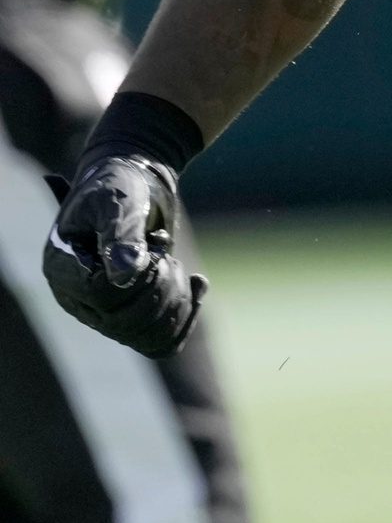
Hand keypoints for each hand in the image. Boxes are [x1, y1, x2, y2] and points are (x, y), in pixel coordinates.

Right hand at [43, 156, 206, 358]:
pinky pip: (160, 342)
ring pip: (144, 336)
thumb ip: (121, 235)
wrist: (138, 180)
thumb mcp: (119, 200)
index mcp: (63, 267)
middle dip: (158, 287)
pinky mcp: (130, 315)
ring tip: (177, 265)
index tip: (152, 247)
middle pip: (122, 323)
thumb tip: (125, 276)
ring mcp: (104, 310)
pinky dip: (186, 315)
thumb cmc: (121, 183)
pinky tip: (198, 284)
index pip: (99, 296)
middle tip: (164, 251)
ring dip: (173, 300)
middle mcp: (78, 296)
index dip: (135, 277)